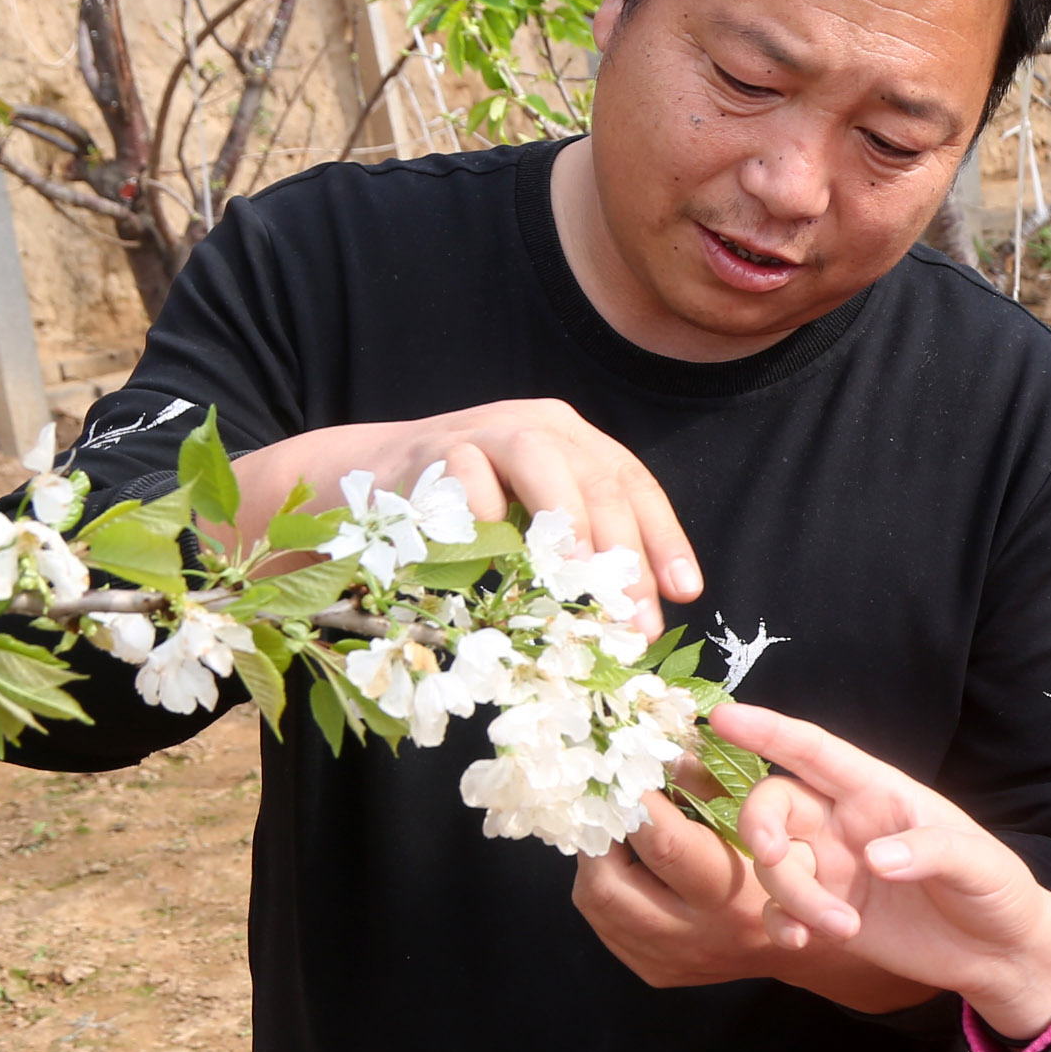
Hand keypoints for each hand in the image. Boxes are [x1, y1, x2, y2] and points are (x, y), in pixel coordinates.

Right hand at [222, 400, 700, 637]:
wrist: (366, 482)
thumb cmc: (459, 516)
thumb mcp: (527, 526)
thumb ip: (573, 555)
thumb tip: (625, 624)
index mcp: (575, 443)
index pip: (633, 485)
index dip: (663, 538)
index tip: (684, 592)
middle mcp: (540, 427)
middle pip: (599, 480)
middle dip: (622, 552)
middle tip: (630, 618)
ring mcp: (487, 430)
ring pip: (543, 462)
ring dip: (566, 522)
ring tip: (580, 577)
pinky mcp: (436, 447)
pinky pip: (468, 477)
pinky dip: (485, 513)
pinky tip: (493, 554)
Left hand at [570, 790, 933, 1015]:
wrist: (819, 945)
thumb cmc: (807, 868)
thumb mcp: (784, 824)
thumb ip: (725, 787)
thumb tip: (673, 747)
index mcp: (730, 895)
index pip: (662, 841)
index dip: (634, 798)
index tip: (623, 766)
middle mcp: (697, 935)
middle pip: (609, 880)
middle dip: (598, 831)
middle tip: (600, 796)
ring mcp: (673, 959)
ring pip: (598, 906)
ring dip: (593, 859)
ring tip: (605, 823)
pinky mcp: (659, 971)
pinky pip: (607, 928)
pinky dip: (604, 889)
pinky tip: (619, 862)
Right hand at [712, 701, 1050, 1037]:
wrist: (998, 953)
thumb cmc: (995, 889)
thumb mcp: (980, 864)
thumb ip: (931, 851)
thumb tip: (875, 858)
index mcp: (878, 791)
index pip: (815, 751)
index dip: (768, 730)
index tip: (723, 716)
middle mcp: (845, 823)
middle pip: (775, 804)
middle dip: (761, 824)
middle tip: (775, 854)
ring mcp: (832, 868)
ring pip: (775, 865)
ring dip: (793, 896)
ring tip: (843, 928)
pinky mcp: (826, 913)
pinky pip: (779, 910)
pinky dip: (781, 923)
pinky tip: (806, 942)